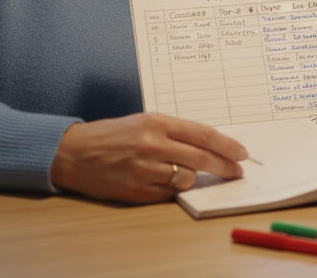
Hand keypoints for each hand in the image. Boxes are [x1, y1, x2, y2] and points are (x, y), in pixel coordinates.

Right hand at [50, 113, 247, 203]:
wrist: (75, 153)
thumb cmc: (111, 135)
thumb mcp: (144, 122)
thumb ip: (174, 132)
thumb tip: (209, 145)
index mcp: (157, 122)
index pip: (203, 134)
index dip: (227, 146)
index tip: (242, 154)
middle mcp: (153, 144)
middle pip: (202, 158)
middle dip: (225, 167)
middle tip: (236, 172)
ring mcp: (145, 169)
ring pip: (187, 178)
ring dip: (195, 179)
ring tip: (190, 175)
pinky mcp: (137, 191)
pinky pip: (168, 194)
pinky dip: (173, 190)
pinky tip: (168, 184)